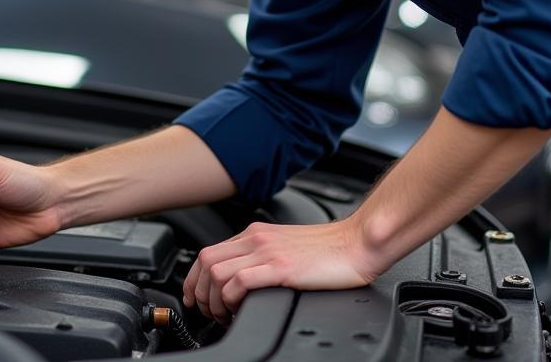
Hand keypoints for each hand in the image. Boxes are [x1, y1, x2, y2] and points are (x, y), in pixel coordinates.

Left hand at [182, 219, 377, 324]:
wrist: (356, 243)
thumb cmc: (328, 251)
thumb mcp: (284, 248)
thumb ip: (261, 256)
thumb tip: (241, 279)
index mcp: (255, 234)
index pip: (208, 253)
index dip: (194, 279)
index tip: (195, 299)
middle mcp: (256, 239)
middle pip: (206, 262)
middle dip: (199, 293)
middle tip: (209, 314)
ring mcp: (268, 252)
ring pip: (217, 273)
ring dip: (214, 300)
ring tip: (224, 316)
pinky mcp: (281, 267)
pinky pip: (240, 282)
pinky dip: (232, 300)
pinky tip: (241, 311)